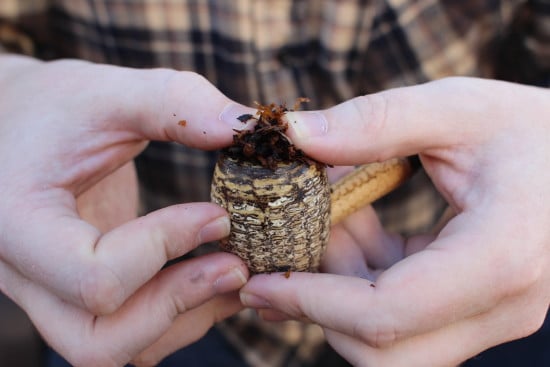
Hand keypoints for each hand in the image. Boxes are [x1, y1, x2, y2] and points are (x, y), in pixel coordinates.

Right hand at [0, 55, 252, 365]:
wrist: (17, 126)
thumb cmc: (52, 106)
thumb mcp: (106, 92)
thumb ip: (173, 103)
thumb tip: (245, 129)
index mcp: (17, 223)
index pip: (94, 276)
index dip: (166, 248)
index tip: (217, 215)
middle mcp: (24, 275)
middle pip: (98, 340)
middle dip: (178, 304)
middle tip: (236, 266)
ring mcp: (50, 292)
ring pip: (114, 348)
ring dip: (184, 319)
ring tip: (234, 275)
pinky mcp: (78, 293)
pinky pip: (126, 334)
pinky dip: (175, 319)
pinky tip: (213, 281)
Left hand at [239, 77, 549, 365]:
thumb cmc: (528, 129)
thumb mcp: (454, 110)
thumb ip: (373, 122)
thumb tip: (295, 134)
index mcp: (499, 259)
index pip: (385, 314)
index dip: (311, 302)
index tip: (259, 281)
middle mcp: (501, 306)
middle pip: (383, 350)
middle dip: (319, 306)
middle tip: (288, 250)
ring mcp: (491, 315)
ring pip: (390, 341)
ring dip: (340, 290)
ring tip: (329, 221)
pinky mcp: (476, 309)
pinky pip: (405, 316)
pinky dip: (365, 279)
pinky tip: (359, 226)